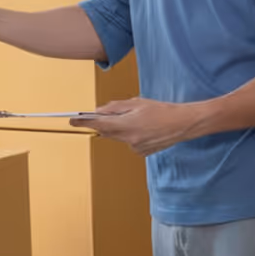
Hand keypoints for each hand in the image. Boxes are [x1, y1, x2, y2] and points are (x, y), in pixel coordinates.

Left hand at [69, 97, 201, 155]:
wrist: (183, 124)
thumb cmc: (161, 110)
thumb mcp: (136, 103)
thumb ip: (115, 107)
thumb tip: (98, 111)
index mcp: (127, 125)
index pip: (99, 124)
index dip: (83, 122)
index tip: (71, 120)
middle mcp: (129, 140)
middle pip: (107, 132)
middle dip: (102, 123)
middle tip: (98, 115)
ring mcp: (135, 148)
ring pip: (118, 137)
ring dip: (119, 128)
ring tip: (135, 118)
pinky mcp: (141, 152)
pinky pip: (128, 142)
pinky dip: (129, 134)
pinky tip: (143, 128)